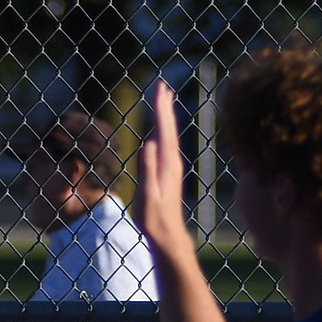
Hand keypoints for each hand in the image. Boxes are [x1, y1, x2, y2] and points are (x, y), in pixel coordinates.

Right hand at [136, 82, 190, 251]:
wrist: (168, 236)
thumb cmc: (155, 219)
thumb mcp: (148, 194)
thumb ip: (148, 168)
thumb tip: (149, 142)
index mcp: (167, 164)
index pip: (163, 130)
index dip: (161, 109)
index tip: (159, 89)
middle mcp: (173, 163)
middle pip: (169, 129)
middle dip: (165, 106)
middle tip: (163, 86)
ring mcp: (173, 169)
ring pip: (170, 136)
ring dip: (167, 117)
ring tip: (165, 100)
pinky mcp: (170, 175)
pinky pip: (169, 146)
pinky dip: (166, 132)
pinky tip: (163, 131)